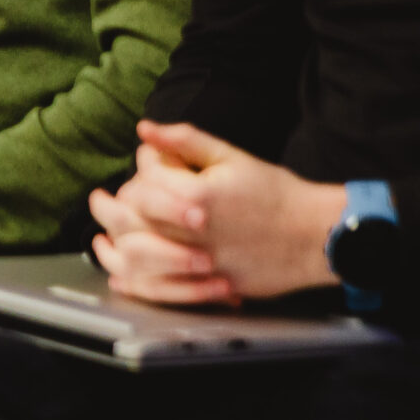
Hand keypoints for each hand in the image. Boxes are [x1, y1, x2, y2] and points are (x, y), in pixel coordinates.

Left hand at [88, 121, 341, 305]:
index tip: (140, 169)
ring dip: (114, 246)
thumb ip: (185, 141)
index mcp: (198, 196)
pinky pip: (160, 290)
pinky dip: (135, 282)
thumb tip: (145, 129)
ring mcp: (202, 264)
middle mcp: (195, 232)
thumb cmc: (278, 194)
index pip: (142, 186)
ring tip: (103, 237)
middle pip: (131, 222)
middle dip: (109, 210)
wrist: (319, 234)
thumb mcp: (234, 157)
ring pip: (137, 258)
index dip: (136, 176)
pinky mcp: (211, 287)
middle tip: (100, 201)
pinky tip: (121, 273)